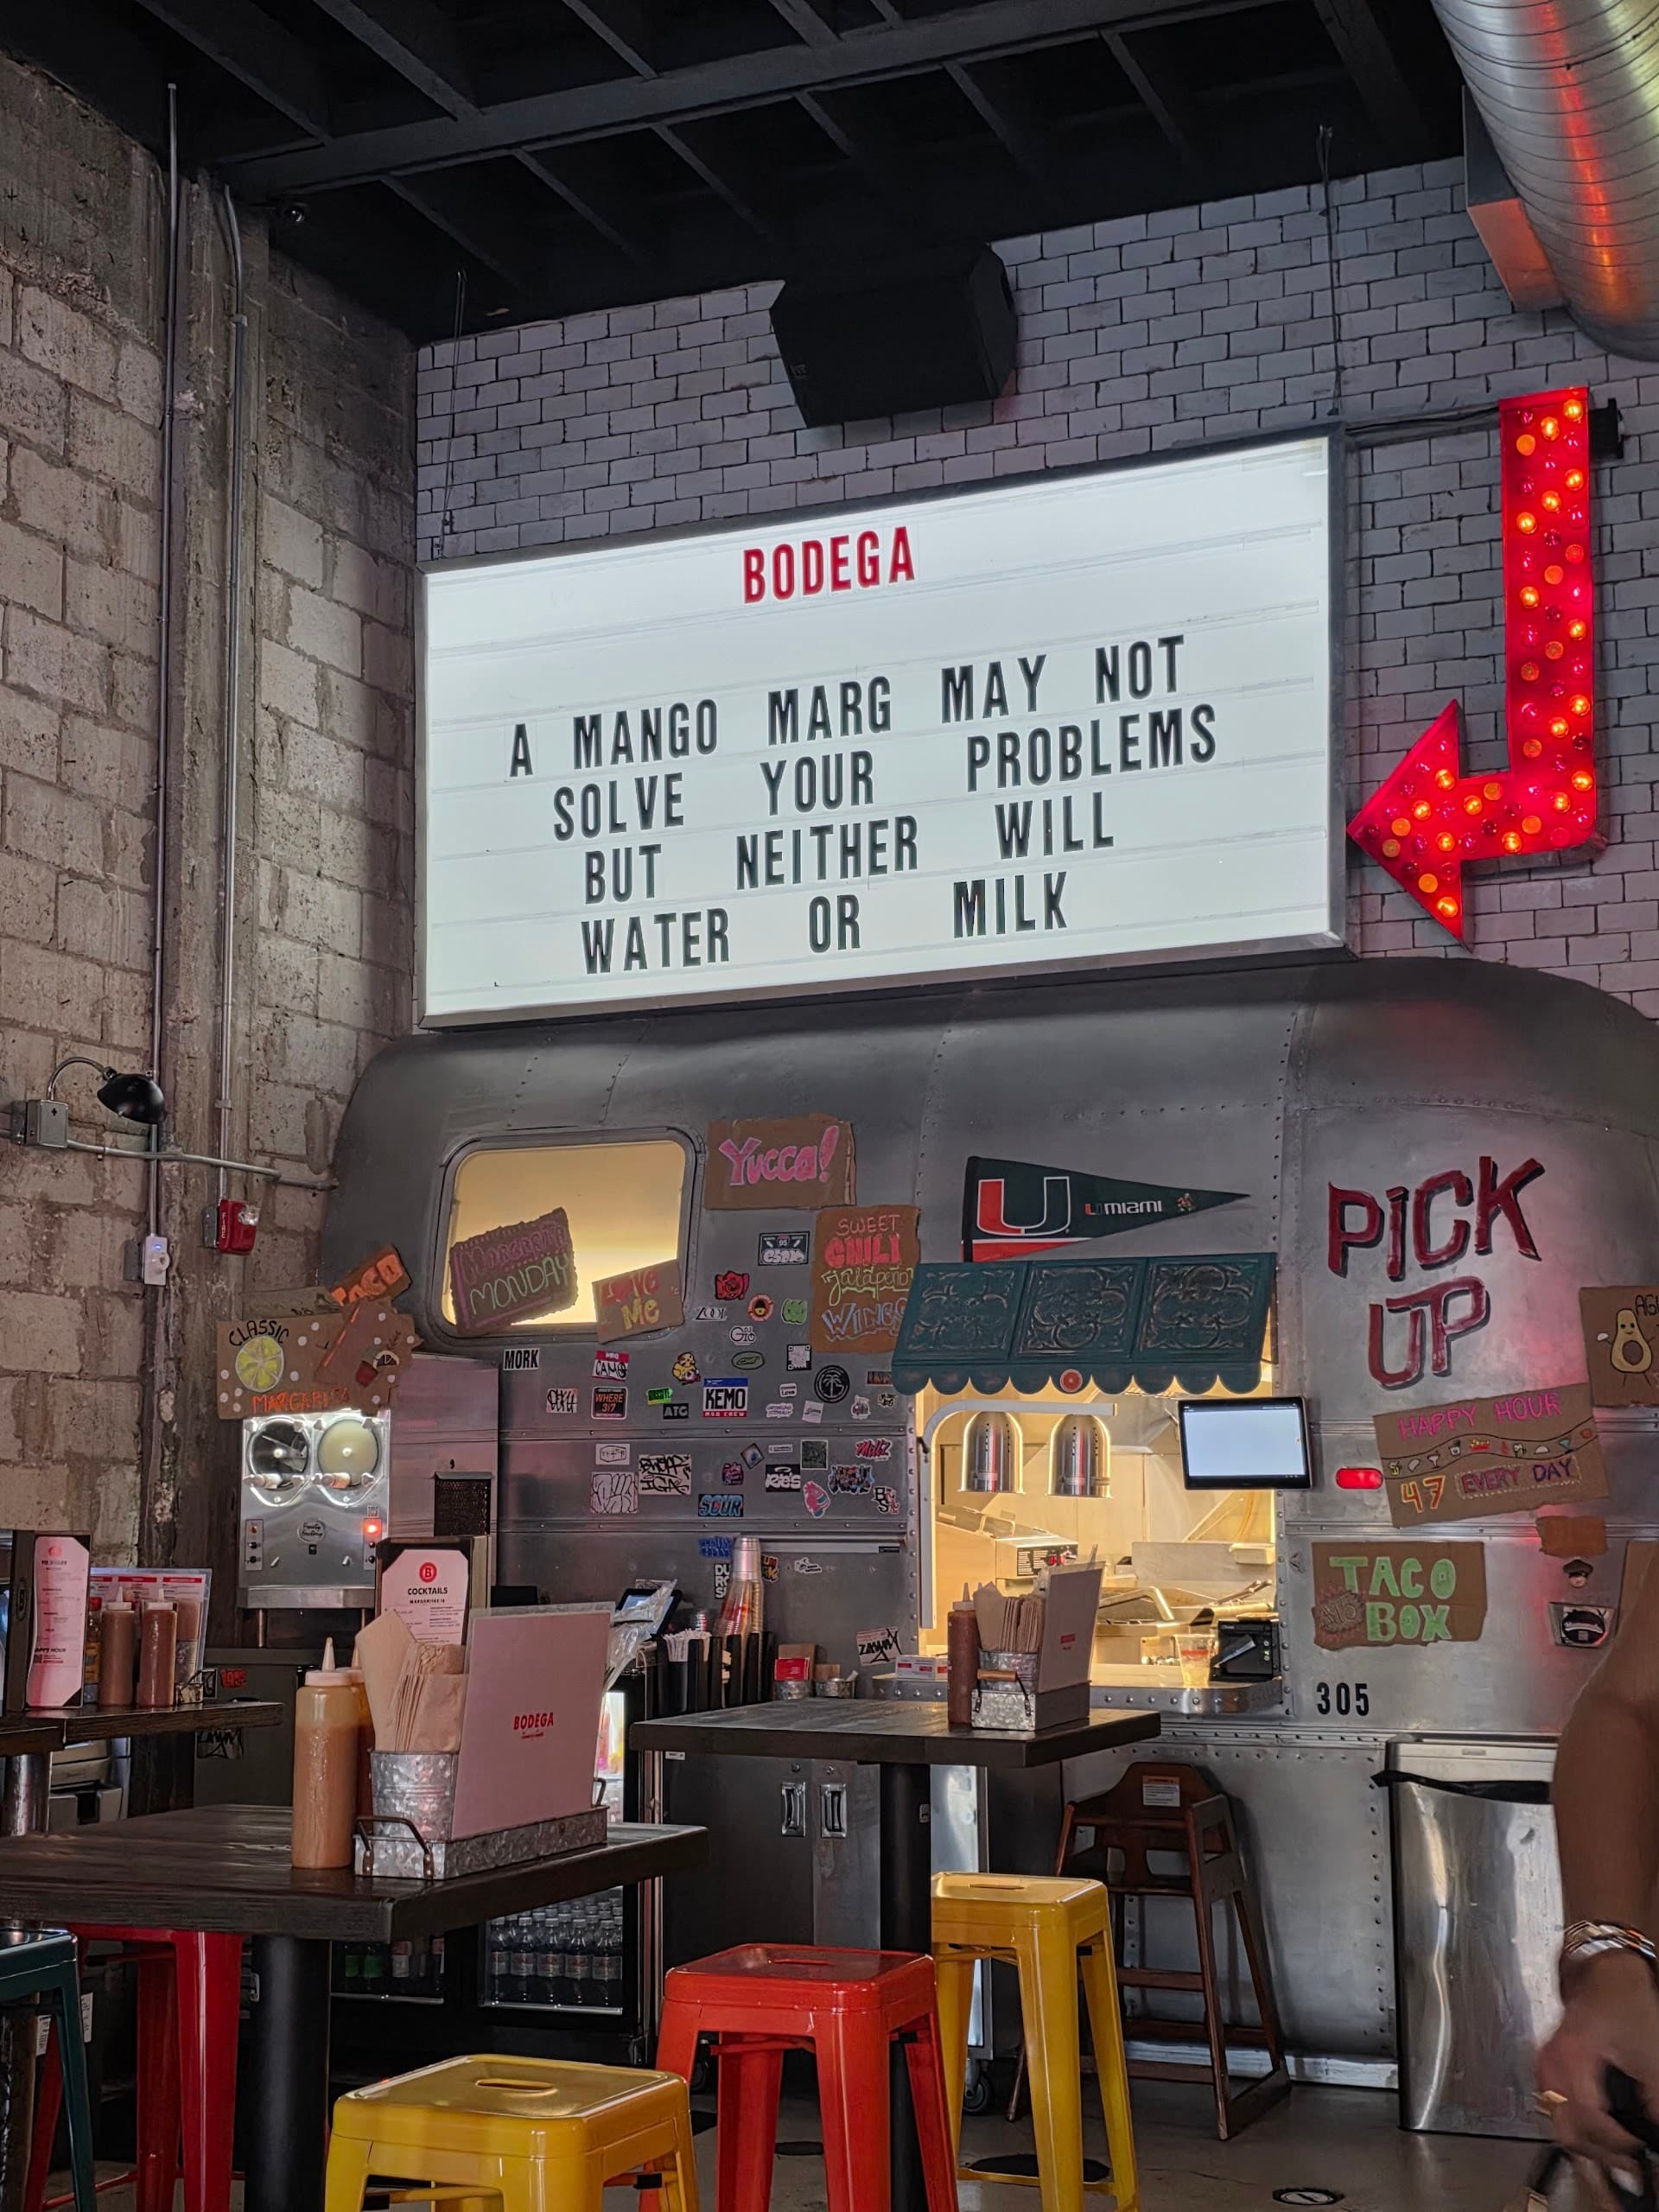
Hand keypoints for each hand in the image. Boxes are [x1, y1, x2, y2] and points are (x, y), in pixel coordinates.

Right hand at [1538, 1952, 1658, 2202]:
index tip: (1639, 2155)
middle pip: (1566, 2130)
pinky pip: (1557, 2112)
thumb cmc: (1624, 2004)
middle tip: (1627, 2177)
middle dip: (1598, 2160)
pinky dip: (1579, 2133)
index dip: (1616, 2144)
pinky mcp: (1548, 2070)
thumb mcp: (1650, 2054)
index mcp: (1571, 2056)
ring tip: (1616, 2166)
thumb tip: (1653, 2140)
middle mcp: (1550, 2064)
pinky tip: (1600, 2142)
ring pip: (1559, 2125)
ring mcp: (1545, 2067)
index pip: (1588, 2118)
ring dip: (1588, 2151)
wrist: (1603, 1975)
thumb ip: (1653, 2100)